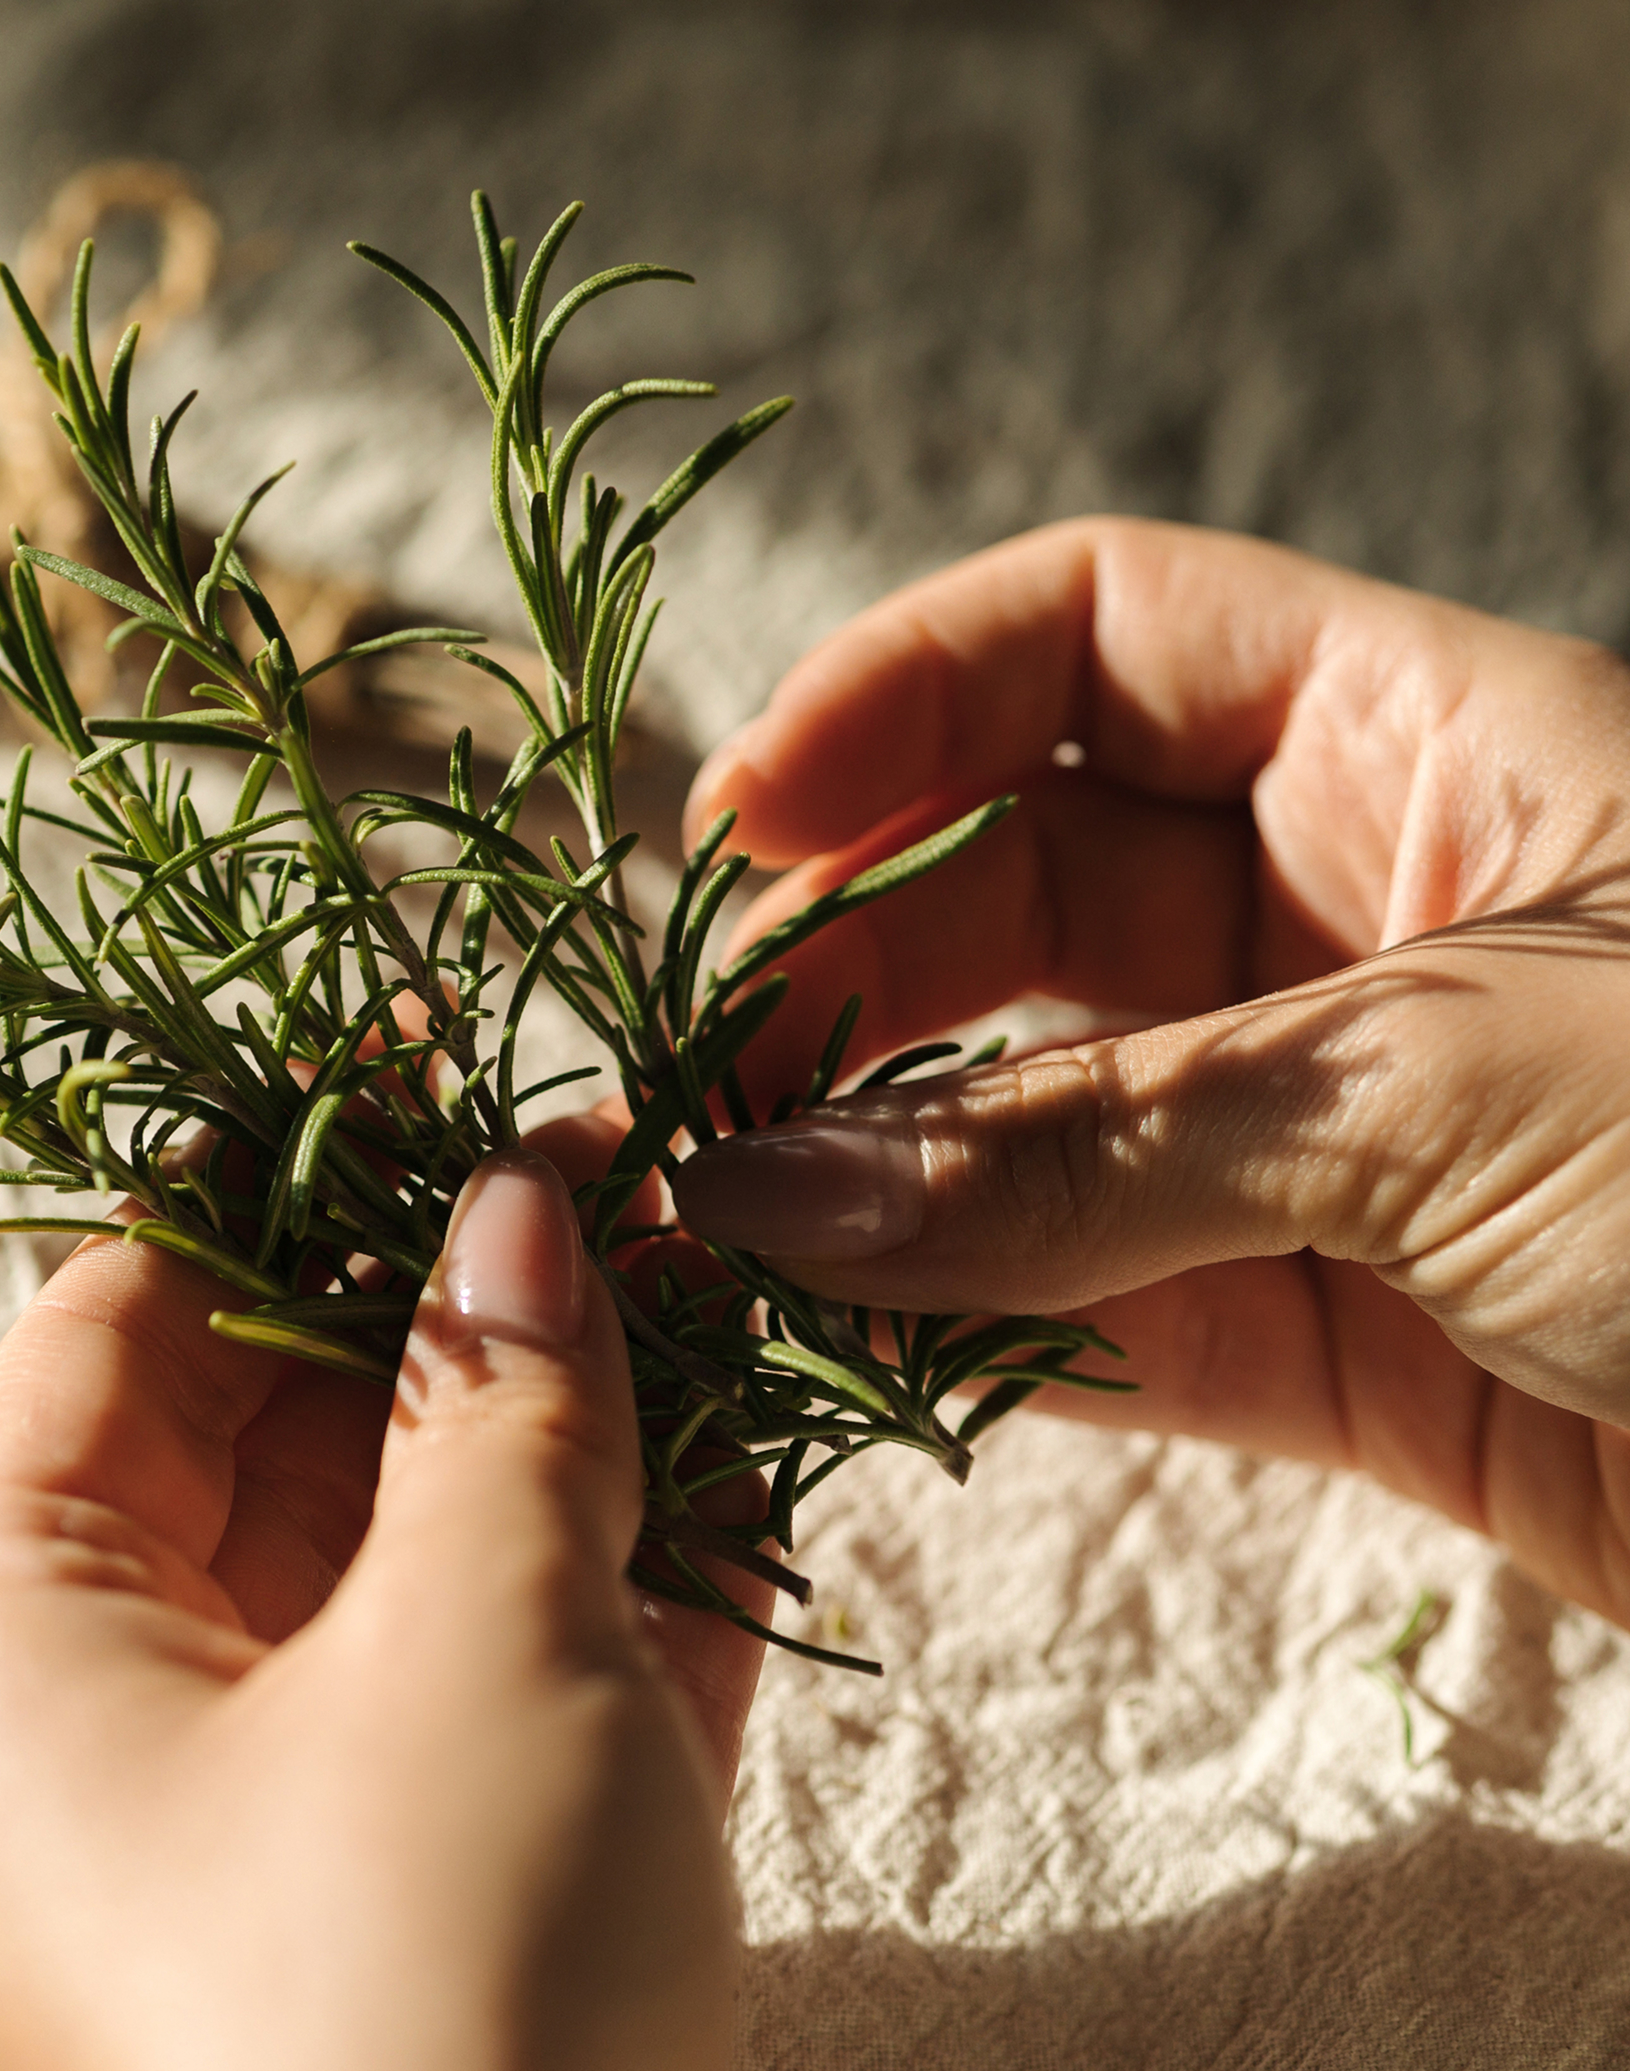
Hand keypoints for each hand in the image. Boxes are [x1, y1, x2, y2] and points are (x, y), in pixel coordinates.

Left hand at [0, 1153, 754, 2070]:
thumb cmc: (432, 1995)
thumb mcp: (480, 1635)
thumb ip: (502, 1398)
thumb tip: (519, 1204)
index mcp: (8, 1645)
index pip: (124, 1323)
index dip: (285, 1176)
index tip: (437, 1068)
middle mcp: (85, 1743)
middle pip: (269, 1441)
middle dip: (456, 1318)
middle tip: (625, 1194)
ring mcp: (235, 1850)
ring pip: (390, 1578)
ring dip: (551, 1461)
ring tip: (712, 1320)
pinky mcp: (375, 1936)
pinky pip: (461, 1714)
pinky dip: (580, 1619)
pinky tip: (738, 1514)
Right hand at [670, 515, 1629, 1628]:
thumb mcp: (1445, 1084)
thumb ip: (1090, 1145)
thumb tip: (772, 1193)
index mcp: (1436, 746)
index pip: (1102, 636)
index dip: (906, 698)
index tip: (743, 823)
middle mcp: (1369, 923)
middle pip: (1029, 885)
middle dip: (857, 969)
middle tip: (712, 1085)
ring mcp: (1343, 1143)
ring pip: (1045, 1116)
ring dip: (890, 1174)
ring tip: (734, 1235)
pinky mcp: (1350, 1344)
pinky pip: (1105, 1304)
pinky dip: (977, 1328)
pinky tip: (854, 1347)